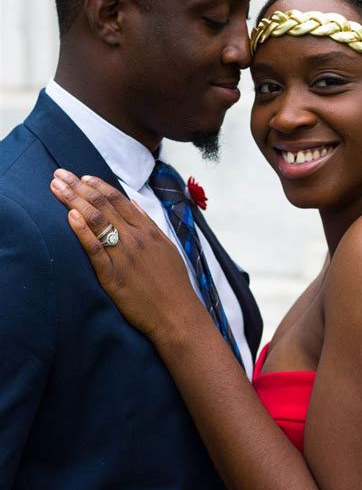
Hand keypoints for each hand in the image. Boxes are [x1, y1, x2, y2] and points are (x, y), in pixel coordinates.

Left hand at [50, 169, 196, 341]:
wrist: (178, 315)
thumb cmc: (173, 284)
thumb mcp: (166, 247)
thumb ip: (148, 224)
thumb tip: (133, 204)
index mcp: (147, 230)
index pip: (118, 199)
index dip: (97, 185)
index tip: (81, 176)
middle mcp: (135, 238)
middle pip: (102, 204)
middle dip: (77, 186)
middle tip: (59, 174)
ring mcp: (124, 256)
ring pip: (96, 220)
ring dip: (73, 200)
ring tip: (56, 187)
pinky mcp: (114, 276)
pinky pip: (95, 250)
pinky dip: (82, 231)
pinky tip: (70, 217)